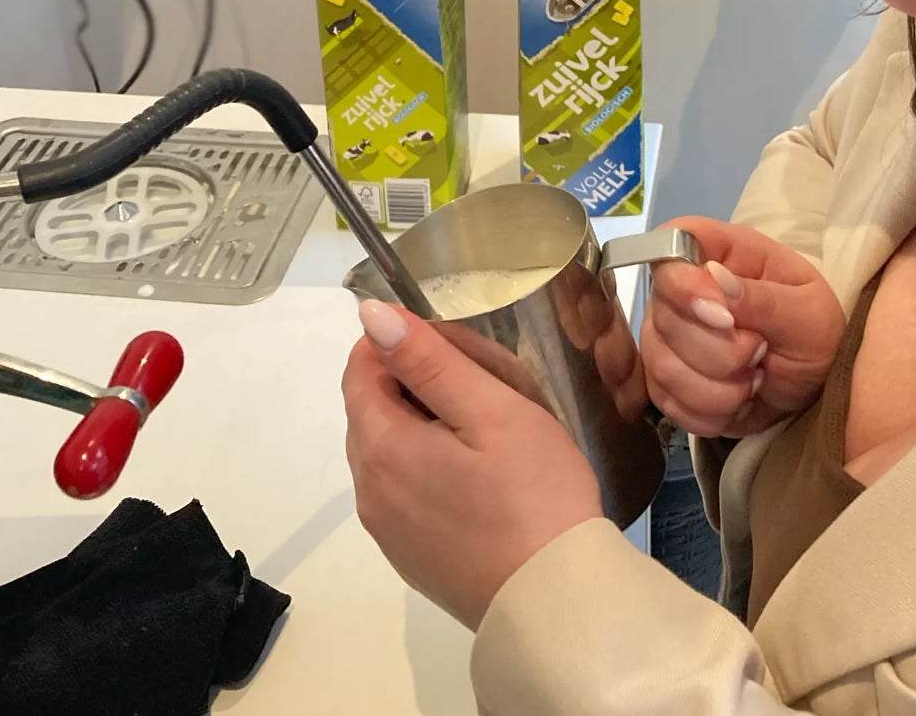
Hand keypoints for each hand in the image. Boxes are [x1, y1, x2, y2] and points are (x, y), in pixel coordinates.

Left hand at [343, 301, 602, 630]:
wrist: (555, 600)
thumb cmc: (532, 492)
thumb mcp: (490, 408)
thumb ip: (429, 359)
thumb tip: (373, 316)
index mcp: (381, 447)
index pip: (360, 370)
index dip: (398, 343)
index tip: (452, 345)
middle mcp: (369, 491)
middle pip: (371, 410)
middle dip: (413, 382)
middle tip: (482, 384)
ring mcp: (388, 531)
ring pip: (387, 452)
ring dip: (422, 425)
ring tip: (487, 429)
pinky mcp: (410, 557)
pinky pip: (403, 491)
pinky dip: (427, 467)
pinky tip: (480, 476)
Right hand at [641, 217, 843, 438]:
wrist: (816, 388)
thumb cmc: (815, 333)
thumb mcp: (809, 312)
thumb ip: (763, 297)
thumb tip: (715, 277)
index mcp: (721, 253)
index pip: (671, 243)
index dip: (684, 282)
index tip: (724, 317)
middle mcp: (682, 290)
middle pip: (665, 317)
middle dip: (721, 351)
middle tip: (761, 351)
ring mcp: (666, 337)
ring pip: (663, 366)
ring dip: (720, 388)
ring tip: (754, 378)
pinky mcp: (664, 382)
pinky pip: (668, 402)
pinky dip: (711, 413)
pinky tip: (738, 402)